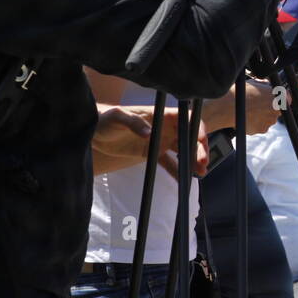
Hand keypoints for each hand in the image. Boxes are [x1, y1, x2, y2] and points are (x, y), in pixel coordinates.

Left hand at [92, 105, 208, 180]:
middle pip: (189, 136)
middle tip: (202, 164)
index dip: (197, 128)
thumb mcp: (118, 117)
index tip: (201, 141)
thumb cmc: (106, 118)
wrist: (94, 131)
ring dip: (193, 161)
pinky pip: (168, 163)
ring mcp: (160, 141)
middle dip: (199, 149)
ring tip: (200, 174)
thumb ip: (134, 123)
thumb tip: (149, 133)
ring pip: (183, 150)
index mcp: (161, 115)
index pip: (186, 119)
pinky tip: (183, 181)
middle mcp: (165, 127)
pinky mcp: (152, 154)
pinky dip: (176, 171)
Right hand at [244, 79, 284, 134]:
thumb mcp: (256, 83)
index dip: (281, 98)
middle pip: (277, 109)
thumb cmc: (242, 93)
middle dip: (269, 107)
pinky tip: (248, 118)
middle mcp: (278, 110)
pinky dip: (256, 123)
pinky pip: (262, 126)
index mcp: (279, 96)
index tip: (276, 99)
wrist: (229, 107)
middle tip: (258, 104)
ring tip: (250, 111)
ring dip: (262, 116)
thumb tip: (267, 86)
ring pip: (269, 118)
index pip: (287, 98)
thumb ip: (266, 85)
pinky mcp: (263, 129)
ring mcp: (271, 121)